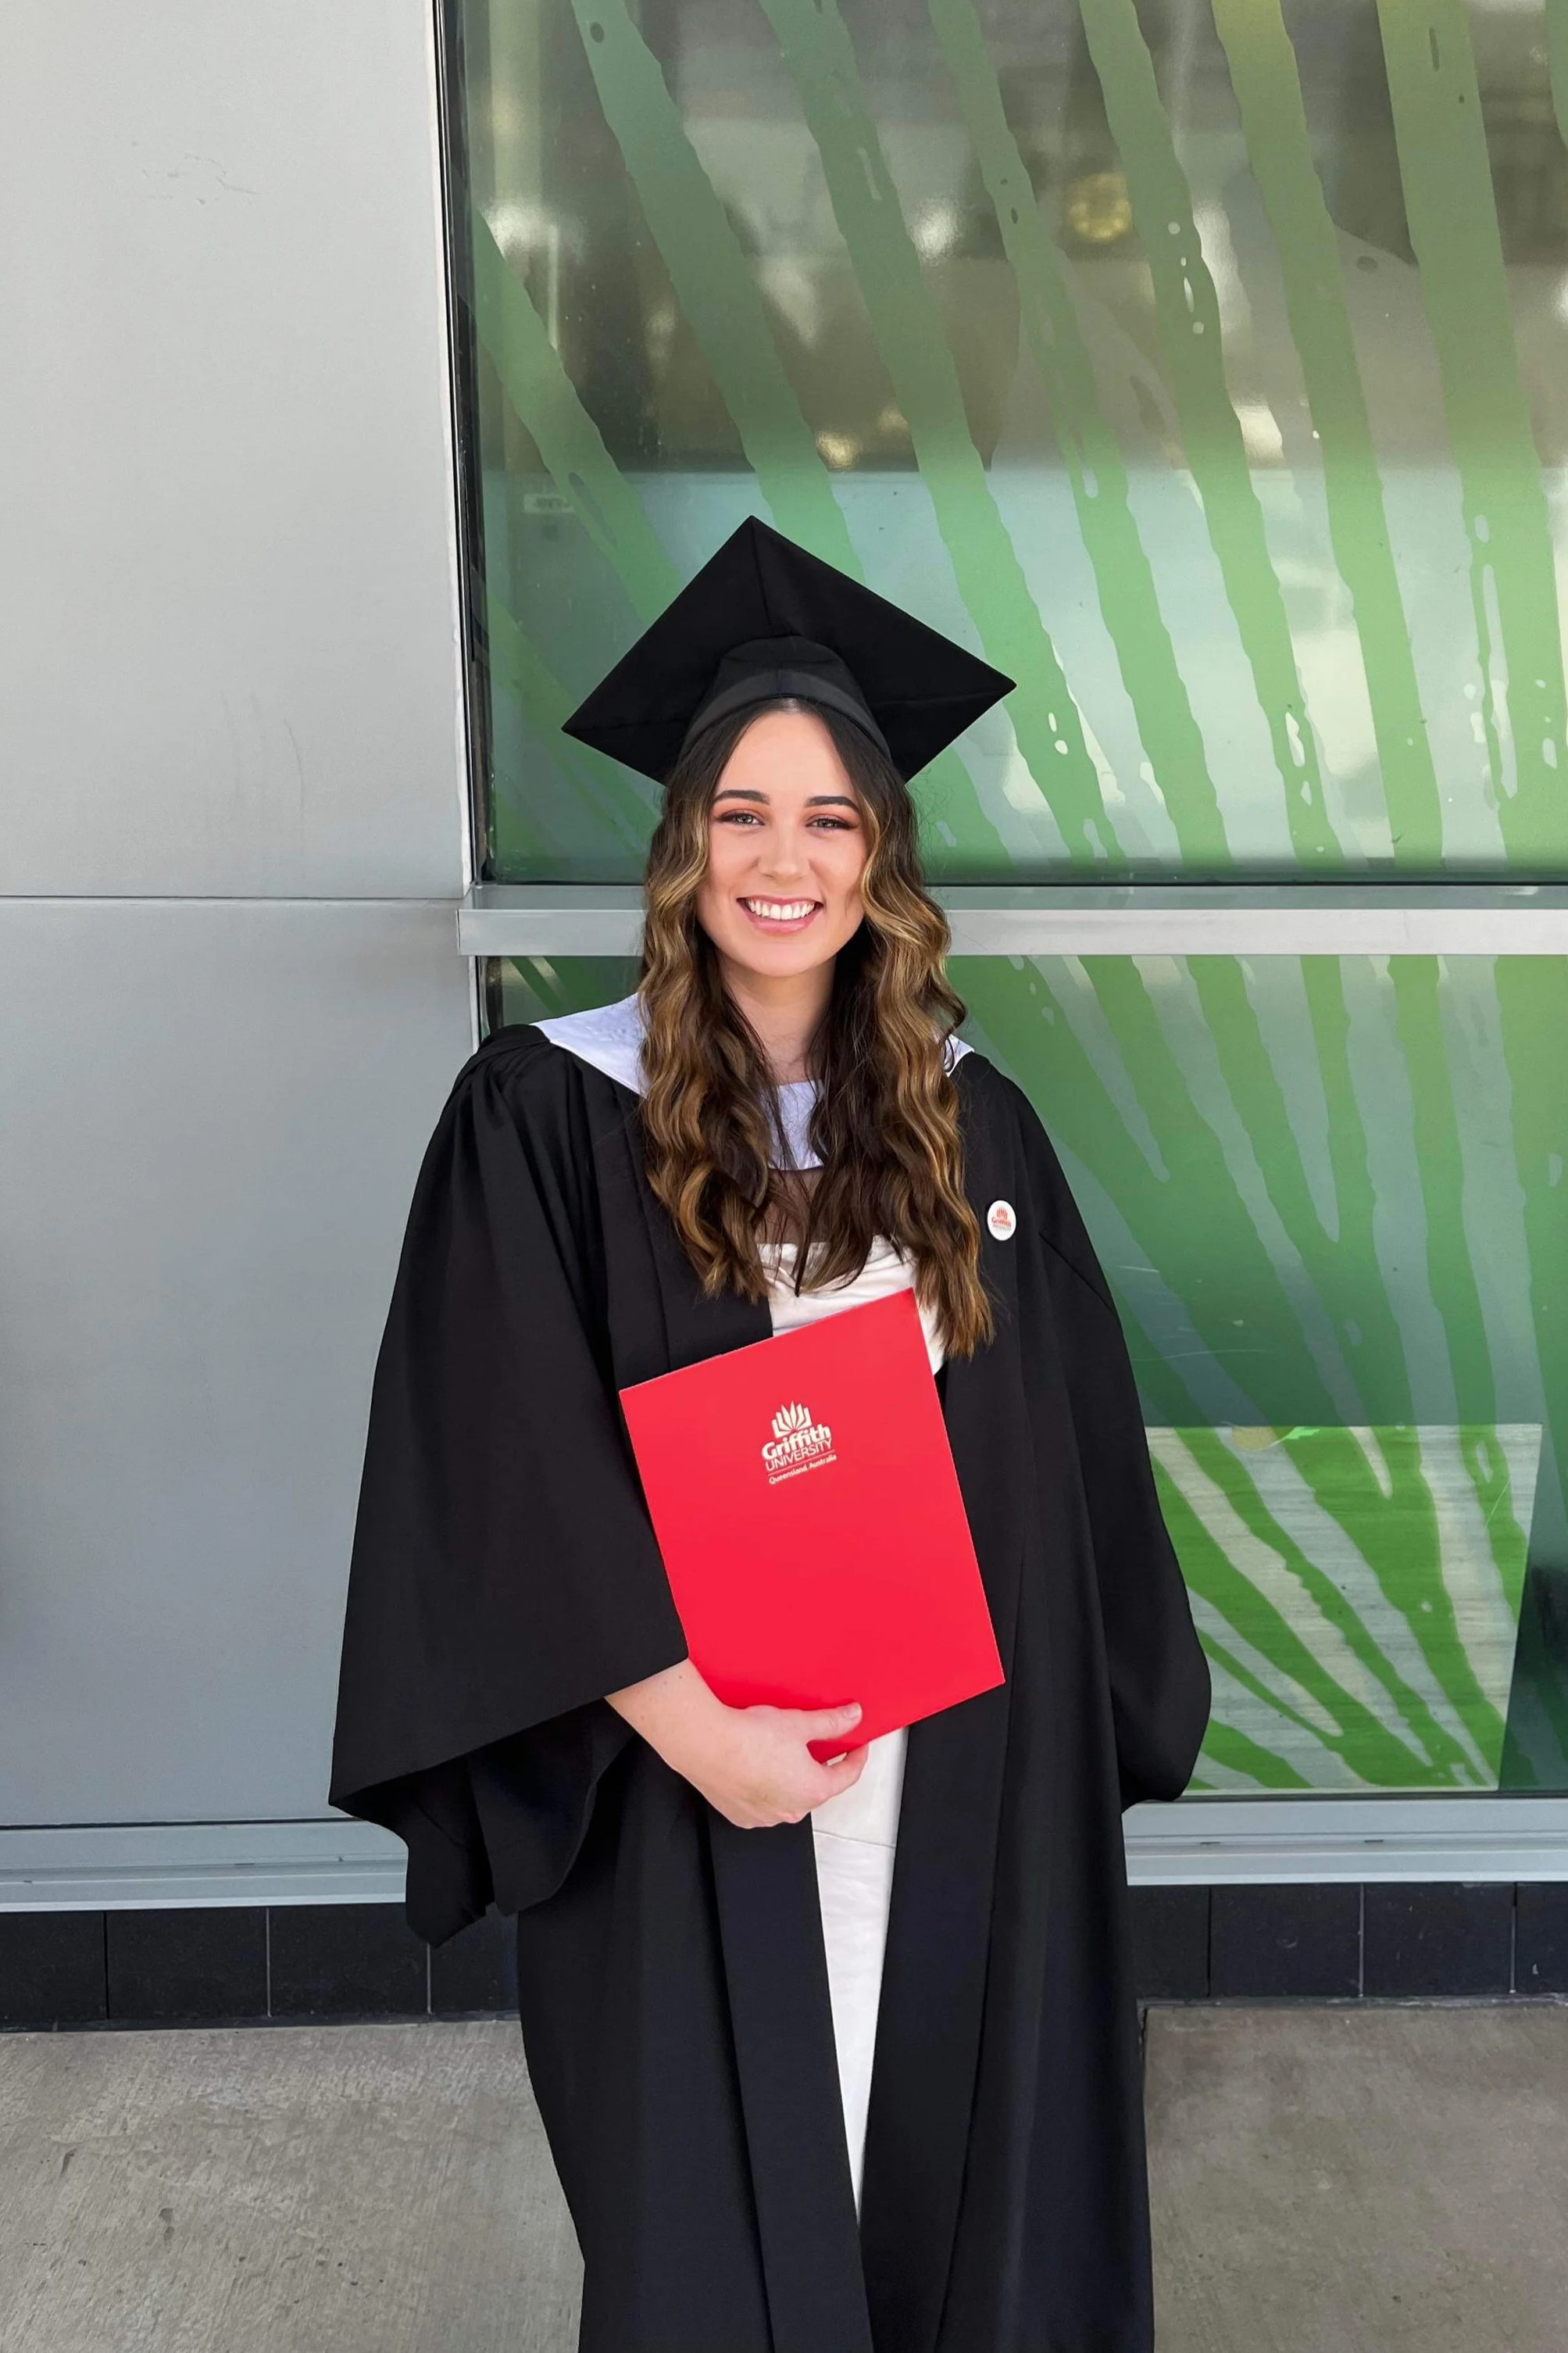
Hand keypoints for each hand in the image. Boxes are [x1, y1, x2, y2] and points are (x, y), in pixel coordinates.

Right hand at [606, 1659, 866, 1828]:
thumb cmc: (748, 1738)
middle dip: (820, 1766)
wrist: (705, 1744)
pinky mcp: (741, 1816)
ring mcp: (765, 1817)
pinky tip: (758, 1766)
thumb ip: (831, 1723)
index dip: (855, 1757)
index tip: (856, 1746)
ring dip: (791, 1779)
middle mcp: (792, 1811)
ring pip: (789, 1797)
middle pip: (817, 1787)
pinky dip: (766, 1788)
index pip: (847, 1776)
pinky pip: (763, 1803)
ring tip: (781, 1752)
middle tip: (817, 1743)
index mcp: (813, 1791)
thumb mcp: (799, 1723)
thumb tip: (852, 1717)